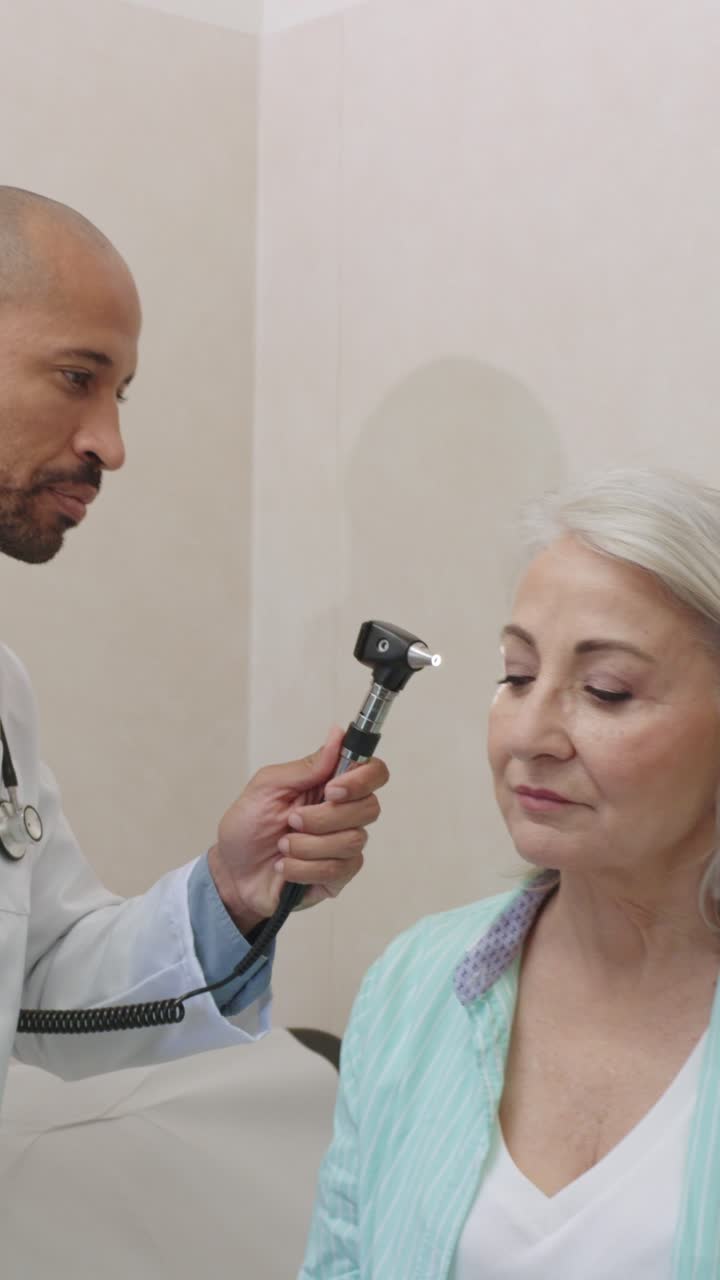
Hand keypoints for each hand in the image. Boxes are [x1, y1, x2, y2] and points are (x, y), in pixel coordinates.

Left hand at [207, 727, 388, 934]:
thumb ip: (306, 766)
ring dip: (308, 845)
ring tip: (282, 846)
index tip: (331, 789)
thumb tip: (338, 735)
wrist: (232, 872)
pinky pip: (338, 869)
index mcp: (330, 785)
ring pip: (352, 841)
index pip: (373, 772)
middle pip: (369, 808)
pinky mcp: (338, 876)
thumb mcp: (267, 787)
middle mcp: (344, 813)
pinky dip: (304, 868)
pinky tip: (285, 867)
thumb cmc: (247, 826)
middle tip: (292, 820)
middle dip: (325, 817)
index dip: (362, 779)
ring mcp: (343, 846)